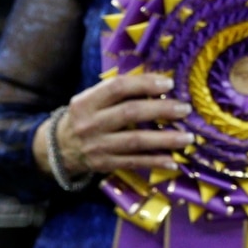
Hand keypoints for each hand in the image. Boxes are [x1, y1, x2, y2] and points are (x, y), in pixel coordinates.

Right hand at [35, 74, 193, 178]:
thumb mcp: (91, 101)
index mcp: (86, 102)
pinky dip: (156, 162)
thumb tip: (158, 83)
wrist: (59, 149)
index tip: (169, 84)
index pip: (117, 88)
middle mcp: (90, 123)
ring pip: (136, 140)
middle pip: (130, 112)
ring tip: (188, 137)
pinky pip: (135, 162)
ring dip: (166, 139)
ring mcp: (97, 145)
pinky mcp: (105, 164)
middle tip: (185, 109)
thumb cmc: (86, 118)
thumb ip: (117, 93)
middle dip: (161, 109)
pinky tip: (174, 161)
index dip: (145, 84)